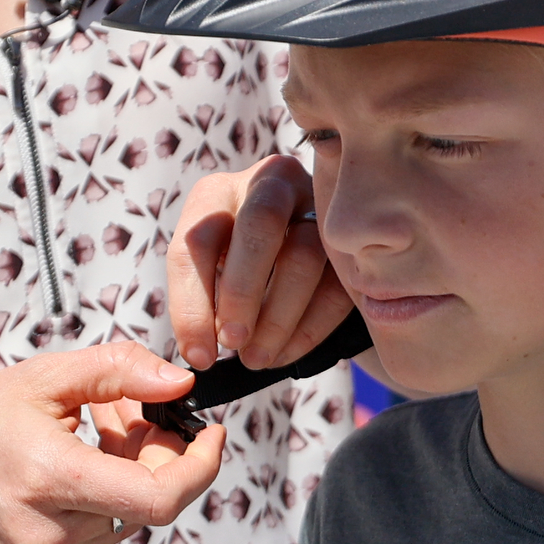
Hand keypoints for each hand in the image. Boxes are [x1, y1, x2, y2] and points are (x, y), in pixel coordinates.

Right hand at [0, 343, 226, 543]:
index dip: (201, 467)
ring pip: (136, 510)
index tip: (212, 431)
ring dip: (136, 466)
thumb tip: (181, 383)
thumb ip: (120, 371)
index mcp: (50, 479)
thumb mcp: (44, 377)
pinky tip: (83, 459)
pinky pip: (114, 525)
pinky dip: (115, 489)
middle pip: (153, 498)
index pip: (158, 498)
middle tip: (130, 410)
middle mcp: (54, 531)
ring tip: (95, 426)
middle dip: (162, 450)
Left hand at [171, 156, 351, 369]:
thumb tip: (201, 354)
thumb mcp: (207, 273)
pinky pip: (336, 284)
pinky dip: (310, 327)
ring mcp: (318, 206)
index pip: (198, 240)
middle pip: (259, 224)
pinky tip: (287, 354)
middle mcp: (270, 185)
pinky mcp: (350, 239)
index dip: (192, 304)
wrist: (292, 252)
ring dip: (278, 318)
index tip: (200, 356)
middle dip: (242, 292)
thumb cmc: (234, 270)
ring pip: (304, 255)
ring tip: (259, 358)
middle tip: (234, 343)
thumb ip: (199, 304)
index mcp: (218, 192)